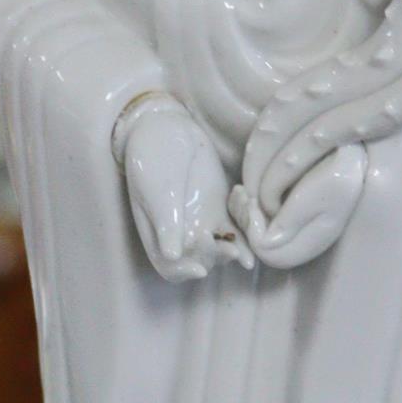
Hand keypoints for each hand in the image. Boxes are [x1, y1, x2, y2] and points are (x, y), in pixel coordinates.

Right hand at [117, 96, 246, 281]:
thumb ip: (166, 221)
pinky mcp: (222, 206)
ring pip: (227, 245)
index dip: (185, 273)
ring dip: (240, 241)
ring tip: (245, 218)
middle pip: (204, 260)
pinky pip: (239, 225)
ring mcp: (205, 220)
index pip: (171, 268)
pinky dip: (247, 219)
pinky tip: (245, 198)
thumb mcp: (157, 190)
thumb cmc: (153, 159)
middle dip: (217, 256)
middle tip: (229, 246)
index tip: (200, 269)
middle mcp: (183, 234)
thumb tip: (173, 255)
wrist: (167, 129)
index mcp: (159, 235)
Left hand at [231, 144, 366, 269]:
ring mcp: (293, 233)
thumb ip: (289, 221)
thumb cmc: (333, 175)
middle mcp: (299, 244)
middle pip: (258, 248)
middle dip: (244, 221)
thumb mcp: (312, 197)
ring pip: (254, 236)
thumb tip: (263, 246)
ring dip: (243, 214)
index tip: (251, 201)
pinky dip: (247, 208)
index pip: (267, 251)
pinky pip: (259, 223)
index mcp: (308, 244)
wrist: (349, 160)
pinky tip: (245, 191)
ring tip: (242, 191)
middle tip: (242, 194)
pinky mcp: (287, 220)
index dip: (253, 229)